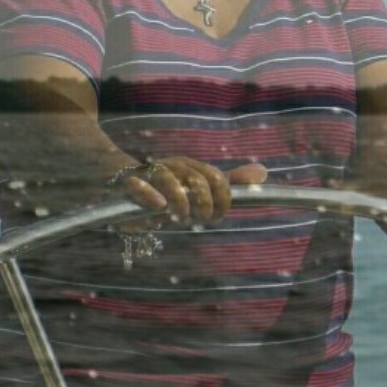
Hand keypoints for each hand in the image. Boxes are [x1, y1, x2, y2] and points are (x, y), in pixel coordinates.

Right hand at [120, 157, 267, 223]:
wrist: (124, 183)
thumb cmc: (168, 190)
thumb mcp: (200, 186)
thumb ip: (229, 183)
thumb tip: (262, 173)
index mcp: (192, 167)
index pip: (215, 177)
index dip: (223, 198)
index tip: (219, 217)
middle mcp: (173, 166)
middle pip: (196, 179)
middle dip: (204, 203)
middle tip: (201, 220)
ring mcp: (151, 174)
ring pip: (168, 179)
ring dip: (180, 201)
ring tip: (181, 218)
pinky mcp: (129, 184)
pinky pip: (138, 185)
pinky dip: (149, 195)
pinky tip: (160, 207)